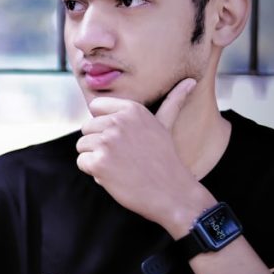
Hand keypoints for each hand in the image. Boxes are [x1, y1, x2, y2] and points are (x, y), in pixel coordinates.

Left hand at [76, 78, 209, 232]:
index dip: (103, 124)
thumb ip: (173, 101)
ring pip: (82, 145)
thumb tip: (190, 80)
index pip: (96, 107)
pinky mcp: (98, 162)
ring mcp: (107, 142)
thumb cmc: (166, 160)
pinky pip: (82, 162)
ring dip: (96, 158)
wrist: (172, 193)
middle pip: (87, 128)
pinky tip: (115, 176)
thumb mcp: (166, 125)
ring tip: (120, 166)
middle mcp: (118, 122)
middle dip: (100, 143)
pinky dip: (94, 172)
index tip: (120, 138)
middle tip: (124, 156)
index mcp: (131, 109)